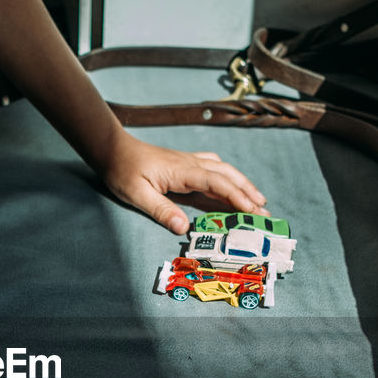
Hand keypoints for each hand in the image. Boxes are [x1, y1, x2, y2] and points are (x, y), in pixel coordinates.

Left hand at [100, 135, 268, 234]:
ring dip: (242, 184)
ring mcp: (188, 162)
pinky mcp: (184, 164)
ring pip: (223, 170)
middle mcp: (190, 164)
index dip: (236, 196)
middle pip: (227, 175)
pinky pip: (213, 169)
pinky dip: (228, 177)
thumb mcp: (137, 194)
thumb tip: (183, 228)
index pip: (217, 183)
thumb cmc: (123, 171)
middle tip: (264, 210)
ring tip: (257, 199)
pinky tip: (232, 183)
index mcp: (182, 171)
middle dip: (247, 192)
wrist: (113, 149)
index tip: (252, 210)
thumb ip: (160, 210)